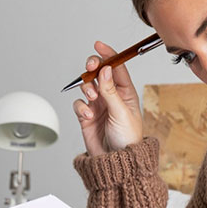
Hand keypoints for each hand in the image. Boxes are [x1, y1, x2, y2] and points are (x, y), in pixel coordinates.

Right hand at [72, 41, 143, 156]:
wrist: (116, 162)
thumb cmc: (127, 140)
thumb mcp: (122, 113)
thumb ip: (111, 92)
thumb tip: (106, 70)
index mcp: (126, 93)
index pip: (116, 68)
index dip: (108, 55)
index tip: (99, 45)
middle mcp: (111, 96)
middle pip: (99, 73)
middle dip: (93, 68)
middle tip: (90, 68)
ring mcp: (98, 105)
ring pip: (87, 86)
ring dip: (87, 88)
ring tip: (93, 98)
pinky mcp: (86, 116)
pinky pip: (79, 104)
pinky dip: (81, 107)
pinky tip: (88, 116)